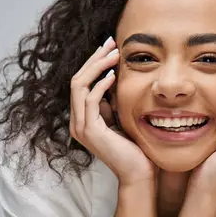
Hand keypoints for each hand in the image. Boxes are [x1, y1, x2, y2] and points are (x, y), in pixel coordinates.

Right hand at [70, 36, 156, 186]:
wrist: (138, 173)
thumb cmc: (135, 148)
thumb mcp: (121, 118)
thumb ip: (112, 102)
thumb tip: (113, 77)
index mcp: (83, 118)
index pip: (81, 83)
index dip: (94, 63)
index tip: (109, 48)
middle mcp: (77, 122)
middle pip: (77, 80)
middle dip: (94, 59)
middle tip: (110, 43)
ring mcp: (80, 127)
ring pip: (79, 86)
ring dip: (97, 67)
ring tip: (114, 55)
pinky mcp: (90, 131)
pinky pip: (90, 100)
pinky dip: (100, 85)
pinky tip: (113, 76)